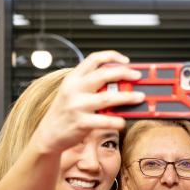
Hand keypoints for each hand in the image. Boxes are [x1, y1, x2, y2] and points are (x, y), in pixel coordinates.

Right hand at [29, 51, 144, 157]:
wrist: (49, 134)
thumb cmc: (66, 112)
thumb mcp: (74, 93)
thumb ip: (93, 87)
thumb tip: (122, 85)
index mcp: (73, 78)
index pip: (94, 59)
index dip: (112, 56)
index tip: (126, 61)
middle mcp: (74, 89)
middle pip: (103, 75)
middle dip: (124, 73)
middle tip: (138, 77)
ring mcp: (77, 106)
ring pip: (108, 98)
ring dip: (127, 97)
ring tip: (140, 97)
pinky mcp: (81, 123)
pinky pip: (105, 121)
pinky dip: (117, 121)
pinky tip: (123, 122)